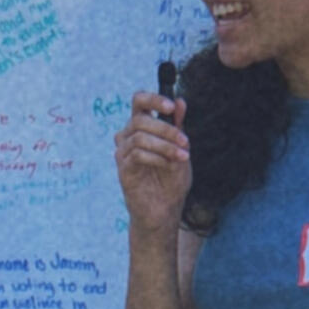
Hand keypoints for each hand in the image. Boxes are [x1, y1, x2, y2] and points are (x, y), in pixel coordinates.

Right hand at [113, 89, 190, 234]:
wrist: (165, 210)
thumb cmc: (171, 180)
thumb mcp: (180, 149)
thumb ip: (178, 126)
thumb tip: (180, 101)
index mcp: (142, 127)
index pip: (139, 101)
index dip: (153, 99)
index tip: (171, 107)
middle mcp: (128, 137)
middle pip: (140, 119)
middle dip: (166, 129)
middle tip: (185, 142)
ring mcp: (123, 153)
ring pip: (139, 136)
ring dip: (165, 145)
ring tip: (182, 156)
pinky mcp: (123, 169)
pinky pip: (137, 154)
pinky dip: (157, 157)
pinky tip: (168, 166)